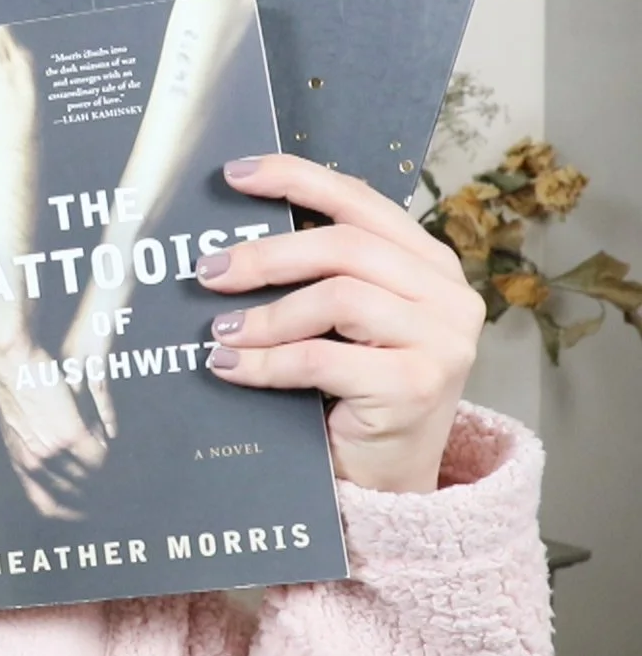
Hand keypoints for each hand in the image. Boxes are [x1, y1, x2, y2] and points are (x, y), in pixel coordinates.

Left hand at [0, 336, 108, 518]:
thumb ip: (30, 447)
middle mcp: (36, 462)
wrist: (13, 361)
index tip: (84, 513)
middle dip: (91, 496)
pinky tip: (108, 441)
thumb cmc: (15, 386)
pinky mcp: (72, 432)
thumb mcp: (15, 425)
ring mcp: (54, 449)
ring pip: (88, 475)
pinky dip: (106, 452)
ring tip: (109, 464)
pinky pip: (98, 455)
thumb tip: (50, 464)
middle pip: (71, 494)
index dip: (67, 513)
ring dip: (101, 471)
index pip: (45, 505)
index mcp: (20, 462)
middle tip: (107, 491)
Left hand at [197, 153, 482, 493]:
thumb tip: (230, 236)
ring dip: (265, 316)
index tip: (234, 174)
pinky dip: (266, 362)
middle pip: (345, 247)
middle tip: (207, 272)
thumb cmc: (354, 390)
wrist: (386, 480)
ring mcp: (442, 342)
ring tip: (220, 332)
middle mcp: (448, 295)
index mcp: (429, 263)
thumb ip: (316, 274)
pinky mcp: (418, 387)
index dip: (296, 179)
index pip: (361, 201)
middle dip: (266, 255)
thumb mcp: (342, 322)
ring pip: (337, 298)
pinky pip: (322, 359)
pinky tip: (230, 366)